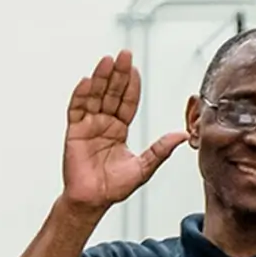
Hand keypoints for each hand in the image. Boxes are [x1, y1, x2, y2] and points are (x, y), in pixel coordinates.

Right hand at [62, 50, 185, 214]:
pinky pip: (76, 110)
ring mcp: (88, 126)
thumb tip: (181, 136)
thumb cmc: (114, 188)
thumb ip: (160, 150)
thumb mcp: (144, 167)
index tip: (135, 69)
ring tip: (107, 61)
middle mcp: (104, 124)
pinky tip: (85, 81)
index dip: (131, 85)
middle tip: (124, 55)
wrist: (92, 201)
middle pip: (111, 93)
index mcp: (119, 129)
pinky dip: (80, 95)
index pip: (127, 102)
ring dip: (100, 78)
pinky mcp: (74, 132)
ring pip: (95, 97)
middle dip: (117, 74)